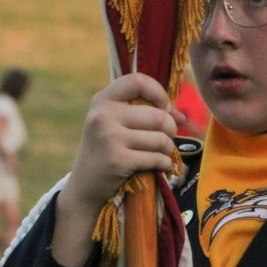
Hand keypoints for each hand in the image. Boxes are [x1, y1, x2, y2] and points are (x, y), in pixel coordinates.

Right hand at [51, 73, 178, 266]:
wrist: (85, 185)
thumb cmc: (105, 150)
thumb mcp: (114, 124)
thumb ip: (143, 113)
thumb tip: (181, 116)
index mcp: (102, 100)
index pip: (137, 81)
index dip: (158, 92)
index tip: (163, 107)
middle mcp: (103, 115)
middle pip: (157, 115)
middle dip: (170, 129)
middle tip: (166, 138)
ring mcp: (109, 138)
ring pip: (161, 138)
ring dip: (168, 149)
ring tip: (162, 153)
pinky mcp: (118, 160)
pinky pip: (157, 158)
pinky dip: (165, 164)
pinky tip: (160, 166)